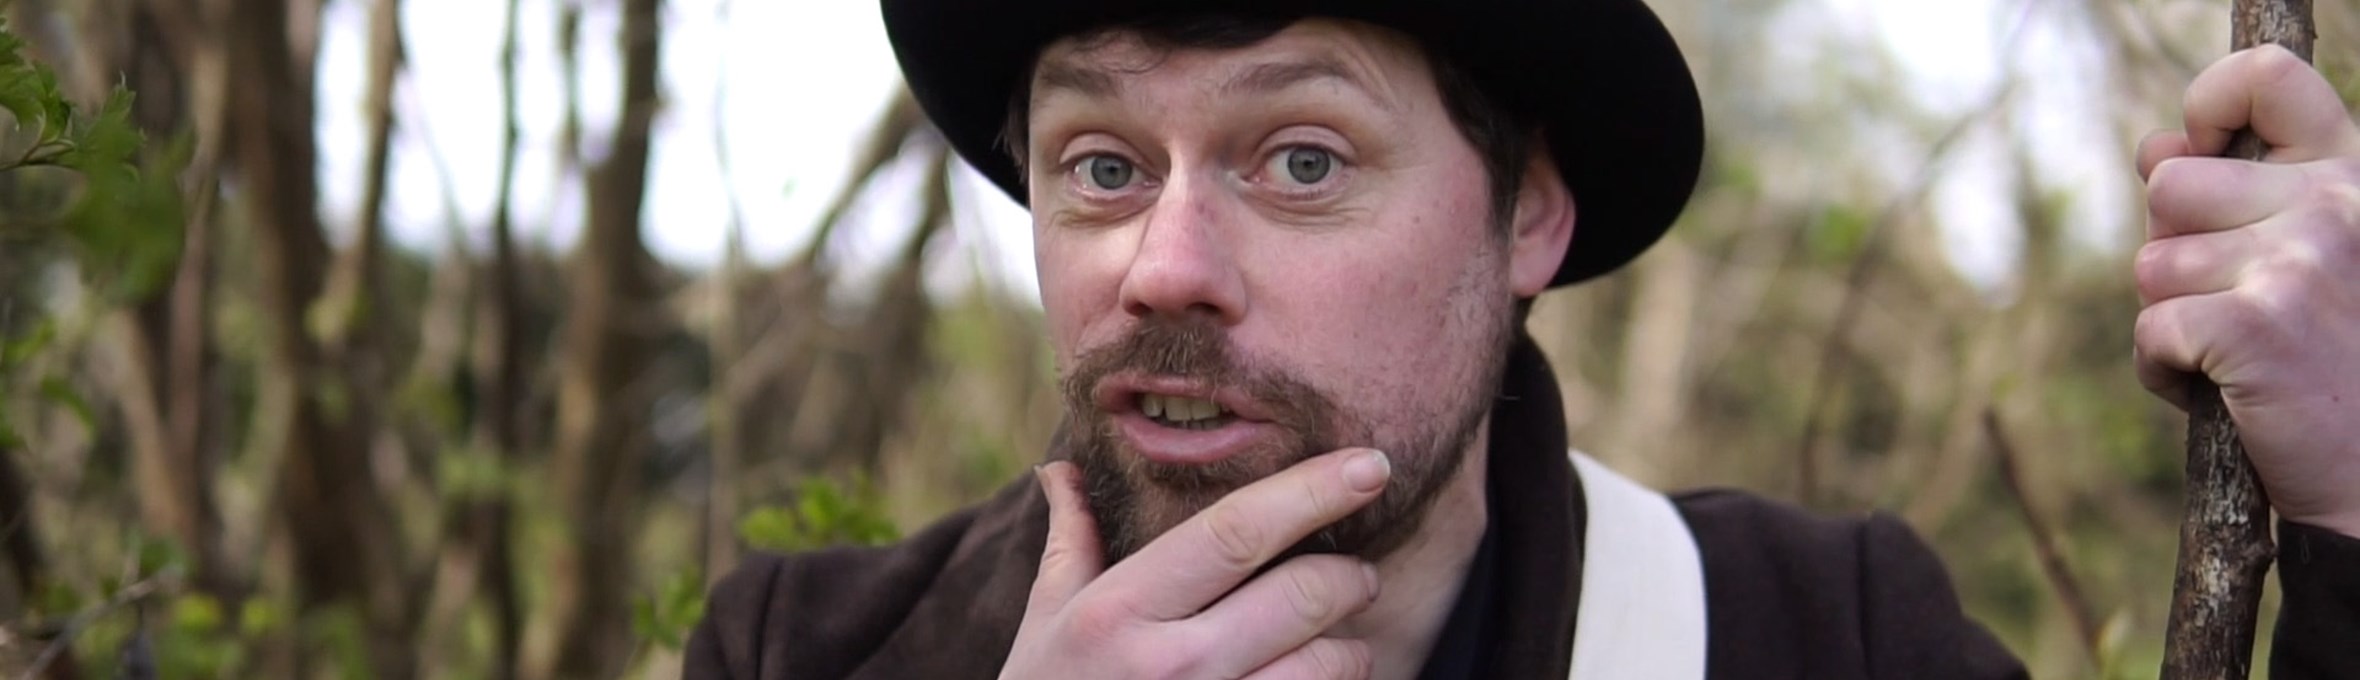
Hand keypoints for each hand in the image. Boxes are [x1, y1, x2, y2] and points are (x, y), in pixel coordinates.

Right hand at [1000, 450, 1391, 678]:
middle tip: (1355, 575)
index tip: (1368, 464)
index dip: (1312, 491)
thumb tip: (1063, 471)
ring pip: (1330, 665)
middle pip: (1304, 595)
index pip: (1236, 533)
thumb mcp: (1046, 623)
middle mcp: (1170, 666)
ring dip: (1350, 649)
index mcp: (1119, 612)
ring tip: (1337, 643)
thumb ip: (1071, 543)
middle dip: (1350, 576)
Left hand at [2135, 45, 2359, 538]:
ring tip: (2243, 359)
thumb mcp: (2301, 262)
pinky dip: (2165, 373)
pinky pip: (2149, 330)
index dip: (2209, 105)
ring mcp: (2297, 261)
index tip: (2201, 151)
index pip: (2269, 80)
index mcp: (2351, 181)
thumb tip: (2153, 145)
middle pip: (2169, 188)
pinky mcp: (2255, 323)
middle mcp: (2333, 206)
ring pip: (2150, 265)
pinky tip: (2225, 395)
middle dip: (2178, 253)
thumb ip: (2229, 196)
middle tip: (2242, 309)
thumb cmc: (2337, 369)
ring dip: (2172, 319)